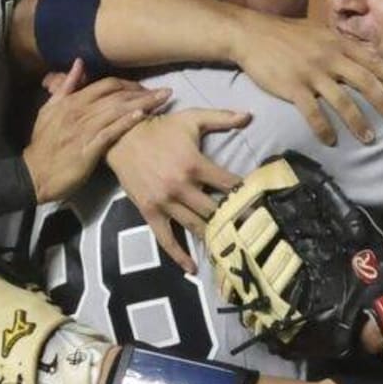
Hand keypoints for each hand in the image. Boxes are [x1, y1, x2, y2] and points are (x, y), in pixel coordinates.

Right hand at [23, 60, 170, 202]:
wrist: (34, 173)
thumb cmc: (43, 143)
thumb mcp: (49, 110)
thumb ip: (66, 87)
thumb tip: (79, 64)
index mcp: (72, 101)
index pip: (105, 85)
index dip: (128, 84)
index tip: (145, 88)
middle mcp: (80, 112)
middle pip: (117, 96)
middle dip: (143, 92)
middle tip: (165, 92)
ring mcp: (84, 130)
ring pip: (117, 111)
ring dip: (142, 104)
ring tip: (163, 100)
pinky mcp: (88, 149)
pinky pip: (110, 133)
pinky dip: (126, 123)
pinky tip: (141, 116)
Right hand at [107, 109, 249, 272]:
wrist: (122, 137)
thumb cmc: (161, 127)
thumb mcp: (192, 118)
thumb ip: (222, 118)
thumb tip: (249, 116)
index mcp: (195, 164)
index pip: (228, 184)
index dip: (246, 193)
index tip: (260, 203)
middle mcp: (182, 187)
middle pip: (215, 210)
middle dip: (233, 219)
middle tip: (250, 230)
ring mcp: (165, 202)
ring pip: (195, 226)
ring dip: (213, 237)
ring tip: (230, 248)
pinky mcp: (150, 212)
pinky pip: (166, 238)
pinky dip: (179, 255)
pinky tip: (192, 267)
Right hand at [230, 13, 382, 144]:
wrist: (251, 34)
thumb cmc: (285, 33)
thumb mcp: (317, 32)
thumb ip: (339, 44)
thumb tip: (363, 55)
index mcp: (337, 43)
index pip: (371, 60)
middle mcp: (329, 57)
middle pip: (364, 82)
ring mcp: (311, 73)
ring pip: (342, 101)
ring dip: (358, 122)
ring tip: (369, 138)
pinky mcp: (293, 88)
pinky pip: (313, 113)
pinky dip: (324, 129)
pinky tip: (331, 141)